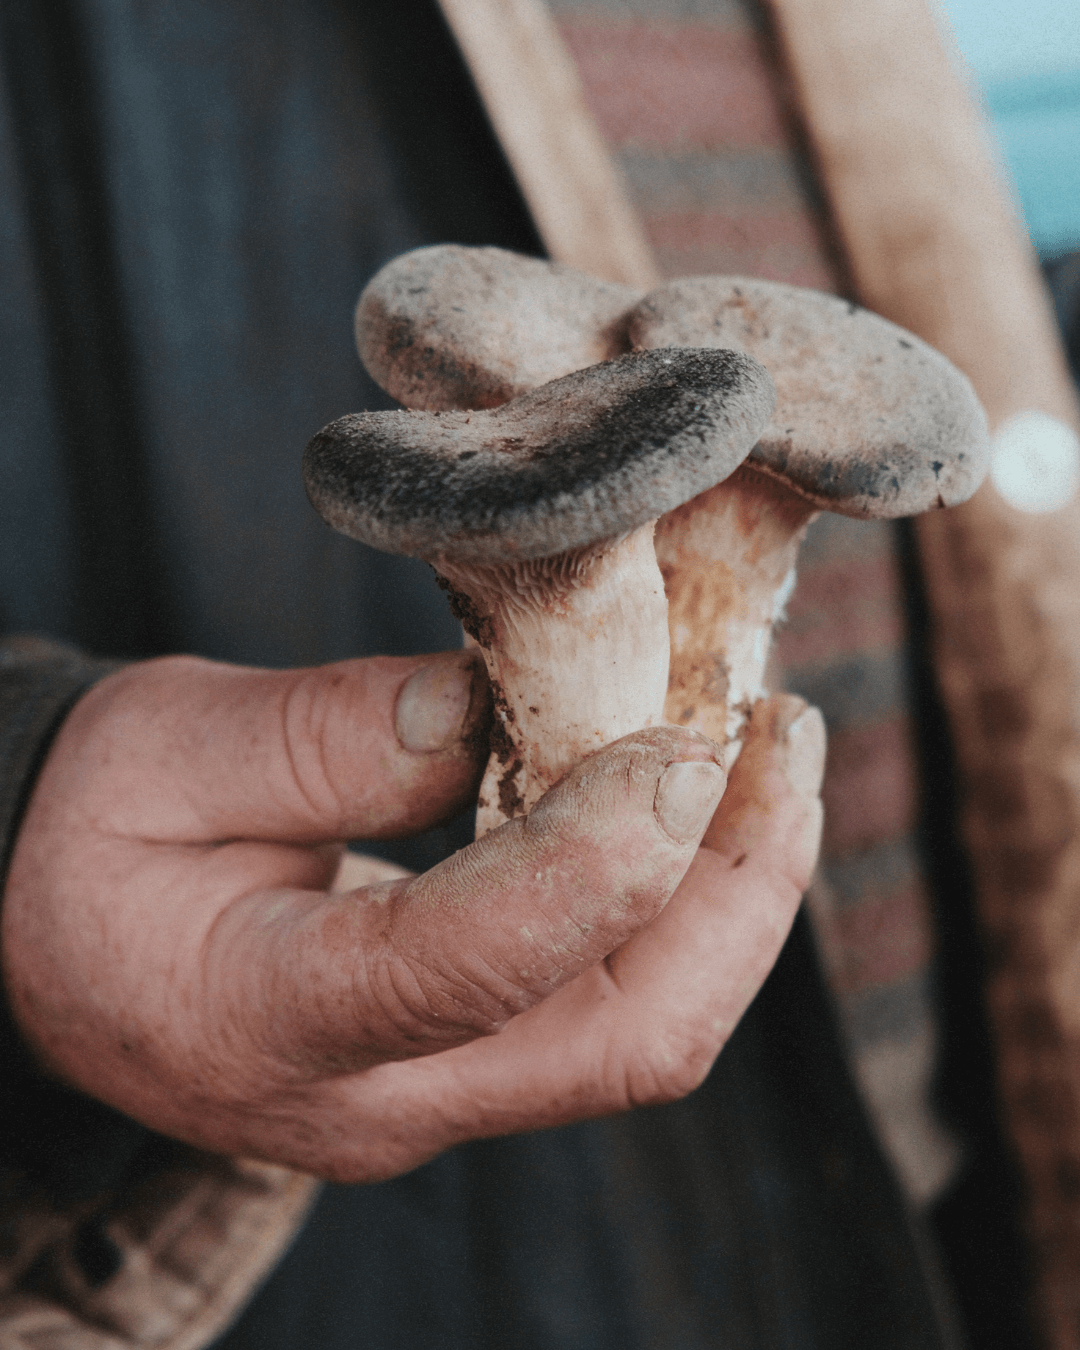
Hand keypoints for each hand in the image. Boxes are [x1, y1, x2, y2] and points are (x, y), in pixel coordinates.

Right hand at [2, 652, 823, 1180]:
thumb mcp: (163, 753)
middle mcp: (383, 1094)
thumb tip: (490, 707)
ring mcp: (442, 1092)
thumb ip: (324, 737)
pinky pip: (617, 999)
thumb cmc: (95, 843)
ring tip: (770, 747)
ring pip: (647, 1030)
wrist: (67, 943)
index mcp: (267, 1018)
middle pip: (623, 1040)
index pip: (465, 969)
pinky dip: (686, 898)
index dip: (593, 861)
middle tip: (780, 734)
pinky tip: (697, 795)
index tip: (683, 737)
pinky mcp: (475, 1060)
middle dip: (739, 892)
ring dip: (736, 892)